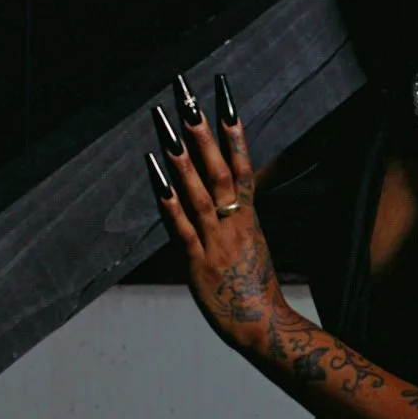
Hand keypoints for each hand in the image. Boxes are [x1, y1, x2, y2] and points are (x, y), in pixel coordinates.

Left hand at [146, 72, 284, 356]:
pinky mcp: (196, 261)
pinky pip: (180, 224)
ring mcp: (214, 240)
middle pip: (217, 166)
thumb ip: (241, 211)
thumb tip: (238, 187)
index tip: (221, 92)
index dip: (232, 126)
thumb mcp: (254, 241)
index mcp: (248, 214)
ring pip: (198, 190)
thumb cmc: (255, 286)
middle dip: (201, 129)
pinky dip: (167, 197)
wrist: (262, 326)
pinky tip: (154, 172)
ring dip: (182, 155)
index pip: (241, 159)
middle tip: (187, 94)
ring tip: (168, 124)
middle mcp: (232, 221)